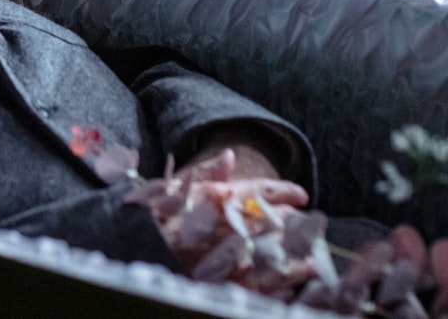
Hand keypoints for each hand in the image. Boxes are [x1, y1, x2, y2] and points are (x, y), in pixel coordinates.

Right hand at [128, 147, 311, 282]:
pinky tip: (289, 290)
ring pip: (276, 260)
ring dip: (298, 261)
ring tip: (313, 262)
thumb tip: (228, 155)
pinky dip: (277, 290)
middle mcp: (230, 227)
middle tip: (313, 227)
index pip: (262, 191)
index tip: (301, 195)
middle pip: (275, 224)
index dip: (285, 192)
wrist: (134, 247)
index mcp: (220, 199)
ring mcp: (230, 259)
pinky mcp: (227, 286)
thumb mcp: (175, 186)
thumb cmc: (155, 215)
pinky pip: (261, 290)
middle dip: (296, 225)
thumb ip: (204, 172)